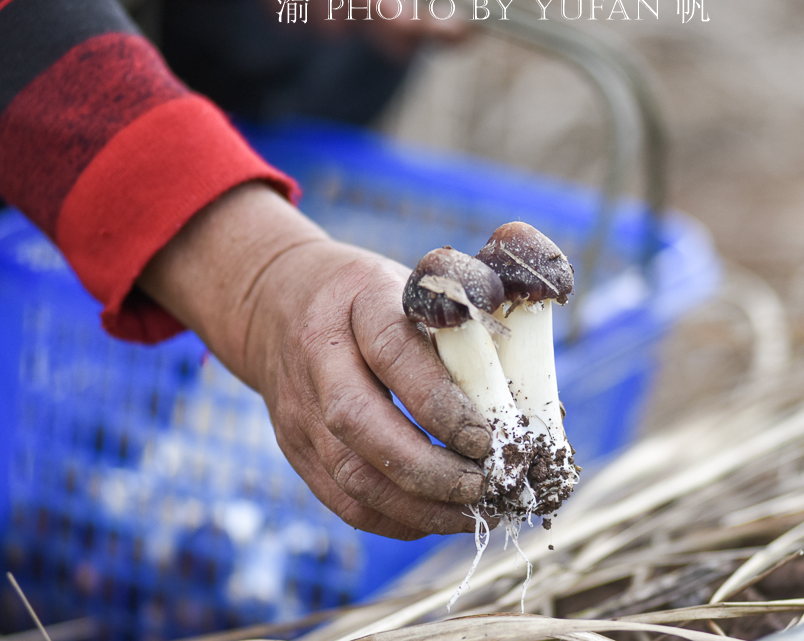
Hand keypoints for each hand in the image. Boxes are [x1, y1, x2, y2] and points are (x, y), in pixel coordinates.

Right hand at [139, 183, 491, 538]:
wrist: (277, 301)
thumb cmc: (370, 297)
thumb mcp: (413, 284)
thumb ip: (465, 322)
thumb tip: (525, 385)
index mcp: (358, 302)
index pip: (392, 353)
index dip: (440, 402)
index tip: (486, 436)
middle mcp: (318, 356)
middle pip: (359, 424)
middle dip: (429, 468)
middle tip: (483, 485)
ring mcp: (298, 407)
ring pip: (350, 475)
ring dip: (417, 506)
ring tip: (471, 513)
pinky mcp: (295, 448)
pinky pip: (342, 500)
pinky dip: (394, 520)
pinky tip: (437, 519)